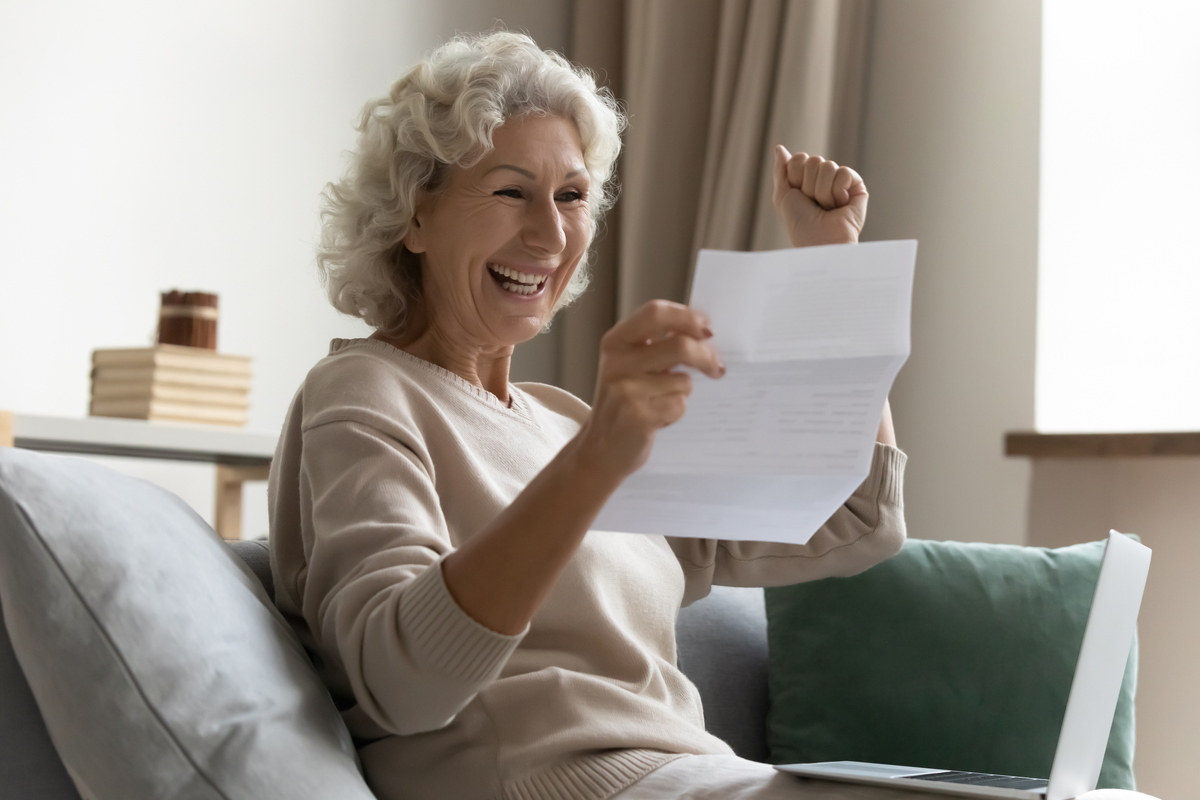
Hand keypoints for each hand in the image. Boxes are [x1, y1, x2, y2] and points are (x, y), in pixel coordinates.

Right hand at [579, 300, 724, 479]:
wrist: (600, 447)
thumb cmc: (625, 400)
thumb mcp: (631, 364)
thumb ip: (659, 344)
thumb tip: (704, 333)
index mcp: (616, 341)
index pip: (655, 312)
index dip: (687, 317)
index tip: (707, 330)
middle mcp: (617, 362)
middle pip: (680, 346)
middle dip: (706, 357)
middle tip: (717, 368)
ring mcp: (626, 390)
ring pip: (683, 380)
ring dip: (683, 392)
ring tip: (664, 401)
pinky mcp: (638, 417)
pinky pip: (678, 405)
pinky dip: (676, 412)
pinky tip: (658, 418)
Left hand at [772, 145, 867, 246]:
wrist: (820, 241)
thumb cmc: (800, 225)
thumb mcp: (783, 196)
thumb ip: (781, 171)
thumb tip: (780, 148)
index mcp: (806, 179)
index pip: (799, 158)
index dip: (795, 177)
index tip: (799, 196)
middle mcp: (823, 178)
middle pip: (813, 160)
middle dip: (809, 185)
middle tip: (814, 204)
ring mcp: (840, 181)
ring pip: (828, 166)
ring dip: (822, 192)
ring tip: (827, 208)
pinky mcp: (857, 185)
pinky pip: (844, 172)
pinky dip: (838, 191)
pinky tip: (840, 205)